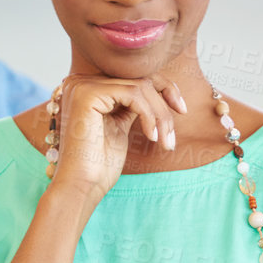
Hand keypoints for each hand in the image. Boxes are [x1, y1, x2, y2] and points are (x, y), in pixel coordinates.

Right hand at [48, 73, 187, 202]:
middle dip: (164, 103)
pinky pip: (134, 94)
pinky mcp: (88, 93)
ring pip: (140, 86)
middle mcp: (81, 81)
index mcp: (87, 87)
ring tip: (166, 141)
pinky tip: (151, 136)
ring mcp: (82, 85)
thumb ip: (131, 103)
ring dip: (161, 115)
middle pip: (138, 78)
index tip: (181, 109)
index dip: (163, 88)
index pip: (133, 76)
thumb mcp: (120, 125)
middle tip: (174, 131)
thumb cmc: (100, 164)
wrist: (82, 186)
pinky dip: (149, 115)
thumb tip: (158, 87)